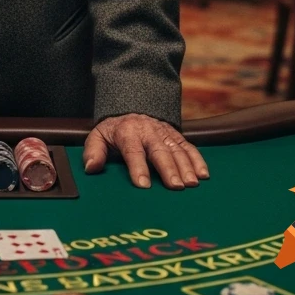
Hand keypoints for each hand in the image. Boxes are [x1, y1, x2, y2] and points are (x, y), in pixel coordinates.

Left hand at [84, 113, 208, 189]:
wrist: (132, 108)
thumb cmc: (115, 130)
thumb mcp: (99, 136)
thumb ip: (94, 152)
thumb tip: (91, 168)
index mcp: (127, 133)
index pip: (133, 151)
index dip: (138, 167)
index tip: (143, 185)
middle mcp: (148, 131)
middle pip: (159, 151)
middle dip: (168, 169)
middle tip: (175, 186)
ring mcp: (164, 133)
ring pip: (176, 149)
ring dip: (186, 166)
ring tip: (191, 184)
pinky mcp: (176, 135)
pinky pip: (188, 146)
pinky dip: (197, 159)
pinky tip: (204, 174)